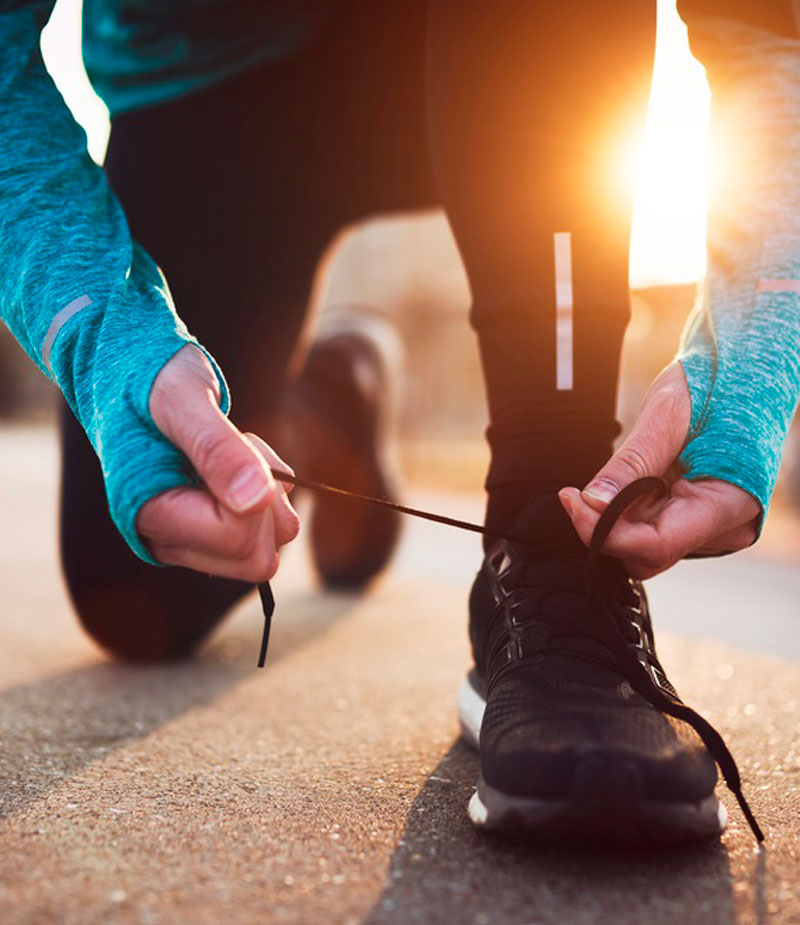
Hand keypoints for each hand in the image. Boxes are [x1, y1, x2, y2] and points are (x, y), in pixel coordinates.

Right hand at [136, 345, 299, 580]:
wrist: (134, 375)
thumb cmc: (150, 378)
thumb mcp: (182, 398)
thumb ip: (216, 447)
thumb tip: (254, 501)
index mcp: (150, 514)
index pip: (235, 537)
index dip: (256, 493)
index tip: (238, 442)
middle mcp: (168, 540)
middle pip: (256, 559)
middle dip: (267, 503)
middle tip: (240, 447)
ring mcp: (190, 542)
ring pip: (266, 553)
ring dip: (271, 498)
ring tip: (235, 451)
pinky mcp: (209, 535)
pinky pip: (265, 537)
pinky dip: (268, 498)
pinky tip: (237, 464)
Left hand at [558, 363, 760, 578]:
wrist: (740, 375)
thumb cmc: (714, 386)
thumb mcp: (667, 417)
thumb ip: (632, 464)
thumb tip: (592, 502)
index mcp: (730, 504)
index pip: (657, 544)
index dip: (607, 532)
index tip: (572, 501)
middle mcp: (725, 527)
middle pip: (650, 553)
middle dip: (607, 529)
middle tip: (575, 494)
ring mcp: (711, 526)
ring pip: (647, 546)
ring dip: (616, 521)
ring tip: (610, 481)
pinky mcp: (696, 519)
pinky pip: (653, 530)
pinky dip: (628, 514)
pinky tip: (622, 487)